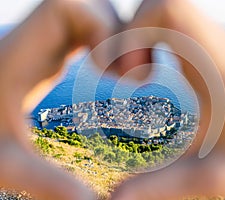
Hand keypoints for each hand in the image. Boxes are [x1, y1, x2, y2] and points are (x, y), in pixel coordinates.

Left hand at [0, 0, 119, 198]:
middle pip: (89, 8)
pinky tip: (108, 74)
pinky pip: (86, 33)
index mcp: (20, 53)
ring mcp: (44, 42)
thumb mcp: (5, 163)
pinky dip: (105, 46)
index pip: (66, 7)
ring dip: (114, 41)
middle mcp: (34, 39)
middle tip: (127, 76)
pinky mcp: (50, 51)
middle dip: (116, 35)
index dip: (99, 26)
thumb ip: (47, 183)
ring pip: (92, 17)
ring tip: (124, 76)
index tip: (109, 69)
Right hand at [111, 0, 224, 198]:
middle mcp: (219, 46)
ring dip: (142, 38)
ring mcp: (218, 46)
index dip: (136, 31)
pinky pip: (177, 28)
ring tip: (137, 76)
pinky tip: (151, 73)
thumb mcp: (213, 177)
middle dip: (133, 34)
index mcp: (218, 65)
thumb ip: (160, 187)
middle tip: (128, 77)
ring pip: (168, 13)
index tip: (128, 74)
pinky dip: (153, 42)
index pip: (171, 10)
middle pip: (163, 5)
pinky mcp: (215, 54)